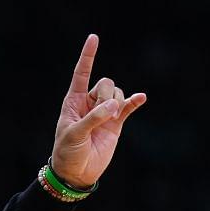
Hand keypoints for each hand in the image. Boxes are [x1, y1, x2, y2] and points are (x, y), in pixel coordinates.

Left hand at [51, 34, 146, 188]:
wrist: (76, 172)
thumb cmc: (67, 151)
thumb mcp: (74, 134)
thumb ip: (94, 118)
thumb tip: (114, 106)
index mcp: (73, 101)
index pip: (81, 73)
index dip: (88, 55)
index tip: (94, 37)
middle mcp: (89, 103)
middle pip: (105, 83)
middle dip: (108, 93)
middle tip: (104, 111)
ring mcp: (104, 112)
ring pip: (117, 94)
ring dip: (118, 102)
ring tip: (111, 118)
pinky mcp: (116, 124)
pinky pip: (128, 108)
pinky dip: (135, 102)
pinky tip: (141, 98)